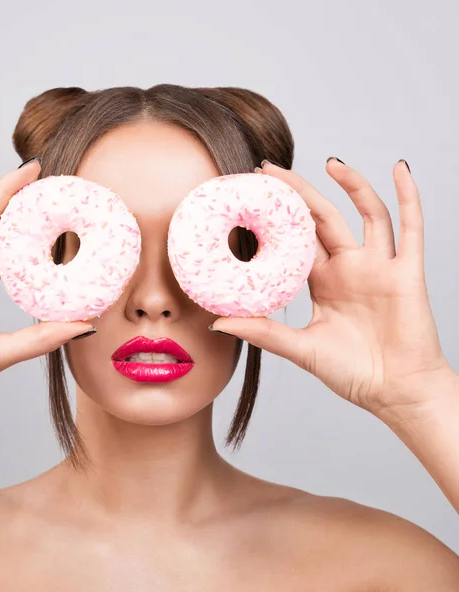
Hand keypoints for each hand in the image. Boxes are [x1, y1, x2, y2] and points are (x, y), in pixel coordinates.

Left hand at [211, 158, 452, 421]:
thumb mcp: (300, 348)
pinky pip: (410, 228)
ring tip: (328, 162)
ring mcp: (378, 267)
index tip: (252, 196)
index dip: (277, 218)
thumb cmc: (352, 373)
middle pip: (323, 219)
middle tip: (270, 169)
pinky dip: (408, 197)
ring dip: (351, 186)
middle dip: (299, 192)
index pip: (297, 239)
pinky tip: (399, 169)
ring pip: (366, 214)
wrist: (395, 393)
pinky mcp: (406, 273)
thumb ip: (263, 332)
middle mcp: (349, 268)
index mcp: (323, 282)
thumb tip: (217, 322)